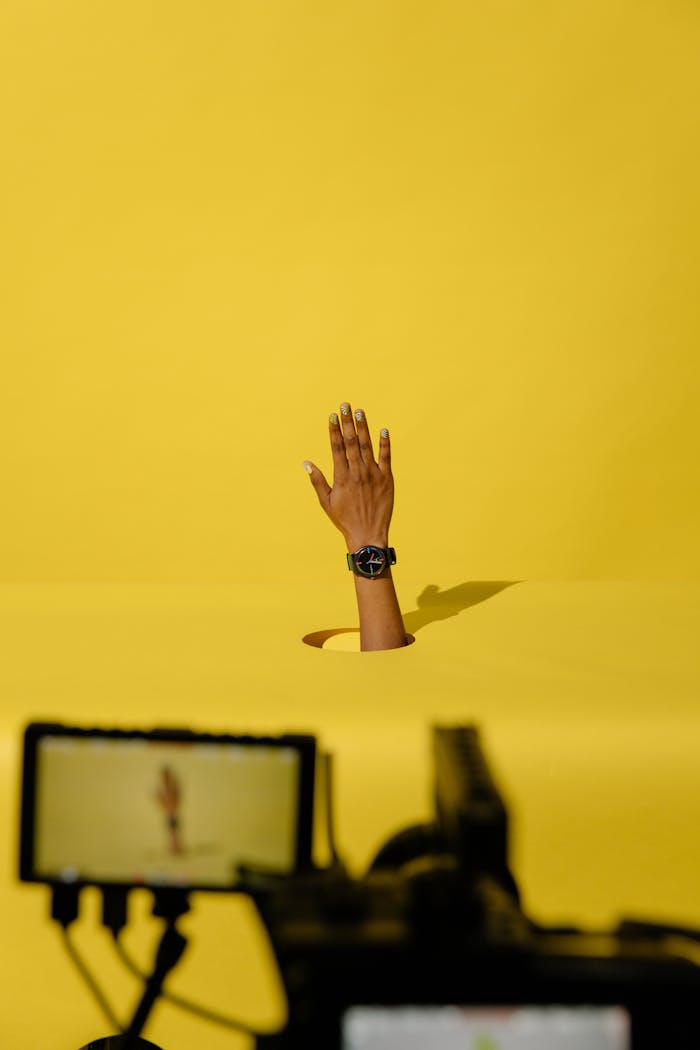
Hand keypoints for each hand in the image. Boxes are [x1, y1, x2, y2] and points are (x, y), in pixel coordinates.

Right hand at [304, 403, 393, 551]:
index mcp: (341, 476)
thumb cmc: (345, 520)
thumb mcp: (326, 502)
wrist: (368, 535)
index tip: (332, 415)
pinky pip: (386, 457)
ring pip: (367, 446)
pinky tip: (383, 430)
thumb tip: (306, 462)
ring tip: (360, 411)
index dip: (334, 430)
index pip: (337, 447)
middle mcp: (357, 472)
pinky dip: (385, 443)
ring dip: (363, 427)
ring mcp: (373, 474)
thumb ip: (317, 480)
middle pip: (352, 442)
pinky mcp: (387, 479)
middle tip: (345, 405)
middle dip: (347, 422)